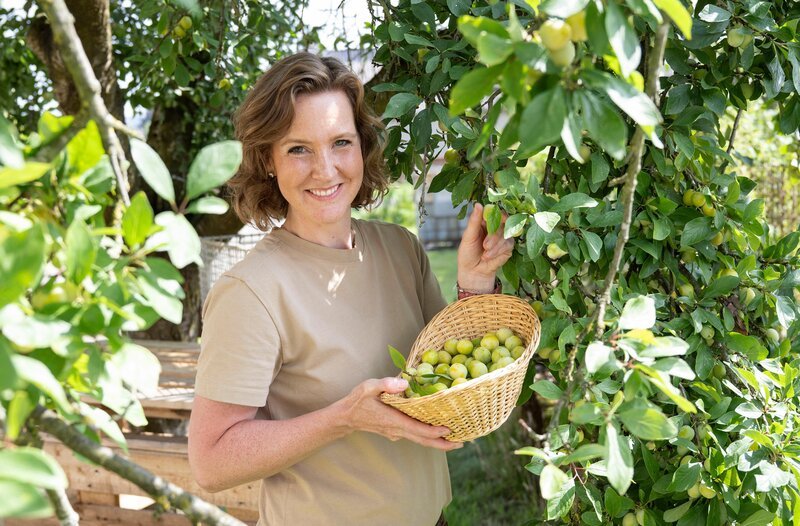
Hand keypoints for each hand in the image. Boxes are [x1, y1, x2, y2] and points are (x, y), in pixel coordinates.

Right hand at [338, 377, 462, 450]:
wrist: (346, 417)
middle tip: (464, 442)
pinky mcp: (396, 431)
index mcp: (394, 420)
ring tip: (457, 439)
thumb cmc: (357, 401)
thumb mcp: (368, 387)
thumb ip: (385, 384)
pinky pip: (416, 436)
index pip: (419, 430)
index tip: (451, 429)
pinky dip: (429, 436)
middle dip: (444, 443)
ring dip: (438, 441)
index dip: (435, 431)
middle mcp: (398, 430)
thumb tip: (404, 383)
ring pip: (421, 440)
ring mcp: (397, 433)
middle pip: (424, 441)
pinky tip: (438, 431)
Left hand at [457, 203, 514, 291]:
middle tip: (485, 245)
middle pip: (502, 222)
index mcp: (485, 221)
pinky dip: (498, 251)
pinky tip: (488, 256)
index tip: (498, 217)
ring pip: (505, 234)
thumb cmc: (468, 253)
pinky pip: (508, 244)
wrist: (473, 271)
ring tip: (484, 253)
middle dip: (493, 235)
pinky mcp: (508, 247)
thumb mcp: (468, 236)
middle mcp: (495, 227)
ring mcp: (503, 236)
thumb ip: (474, 221)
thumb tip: (478, 204)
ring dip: (494, 245)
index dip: (497, 213)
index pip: (494, 212)